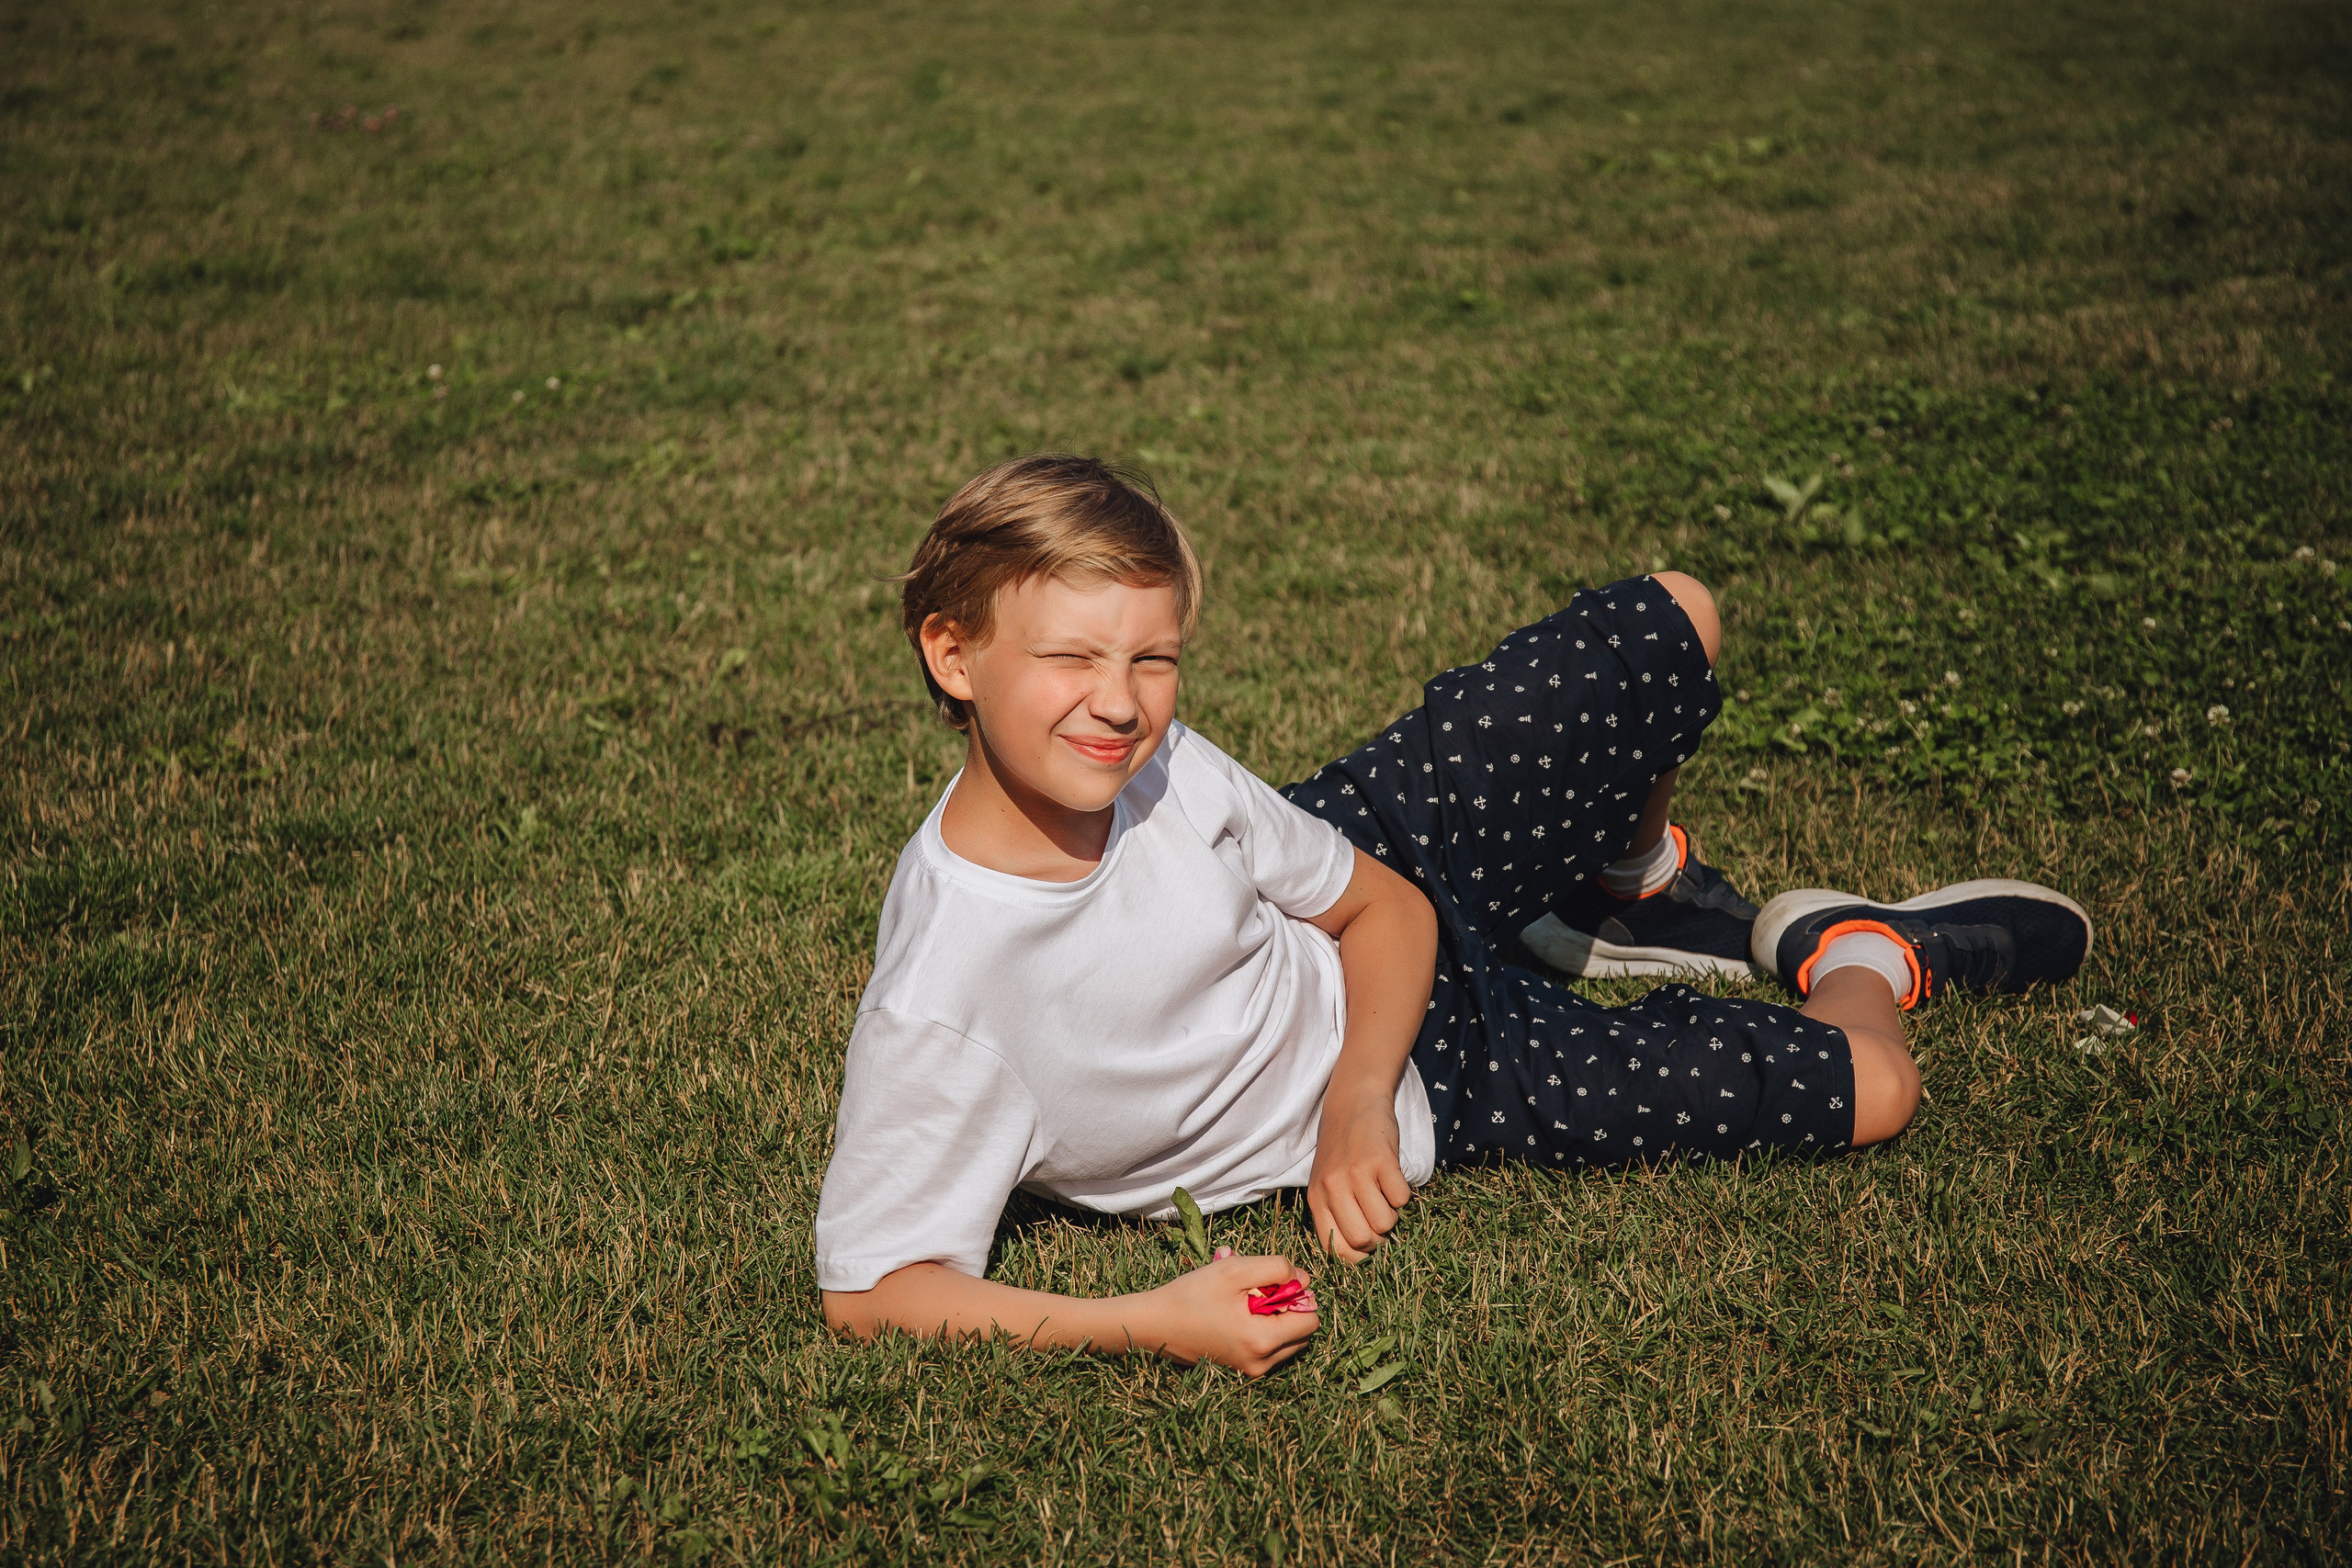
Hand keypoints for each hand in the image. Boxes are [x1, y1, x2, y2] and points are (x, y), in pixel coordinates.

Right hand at [1137, 1253, 1318, 1375]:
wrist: (1153, 1325)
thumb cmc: (1191, 1295)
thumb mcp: (1234, 1270)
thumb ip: (1276, 1269)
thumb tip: (1304, 1279)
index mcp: (1263, 1341)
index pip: (1311, 1321)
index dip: (1299, 1296)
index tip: (1272, 1284)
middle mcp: (1261, 1363)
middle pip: (1302, 1334)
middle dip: (1288, 1309)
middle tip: (1257, 1293)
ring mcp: (1250, 1370)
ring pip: (1287, 1342)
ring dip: (1276, 1319)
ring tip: (1245, 1303)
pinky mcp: (1240, 1370)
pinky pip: (1269, 1349)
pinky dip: (1262, 1330)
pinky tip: (1236, 1315)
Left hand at [1307, 1092, 1410, 1263]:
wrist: (1354, 1103)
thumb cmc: (1343, 1151)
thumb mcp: (1327, 1183)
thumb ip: (1336, 1215)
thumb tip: (1361, 1253)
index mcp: (1316, 1199)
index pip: (1335, 1250)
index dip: (1357, 1256)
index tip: (1367, 1244)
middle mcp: (1332, 1188)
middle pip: (1363, 1240)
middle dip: (1378, 1236)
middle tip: (1379, 1215)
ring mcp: (1356, 1174)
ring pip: (1385, 1223)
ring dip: (1392, 1213)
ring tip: (1383, 1193)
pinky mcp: (1381, 1160)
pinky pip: (1401, 1198)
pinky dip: (1402, 1193)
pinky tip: (1391, 1176)